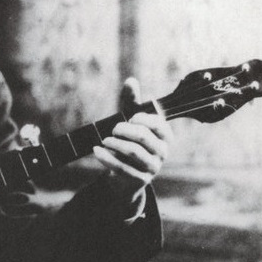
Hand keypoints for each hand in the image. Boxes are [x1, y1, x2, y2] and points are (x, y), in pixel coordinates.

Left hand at [92, 80, 171, 204]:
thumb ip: (132, 102)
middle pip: (143, 137)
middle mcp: (162, 152)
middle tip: (113, 130)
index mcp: (165, 136)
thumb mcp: (131, 122)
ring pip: (133, 152)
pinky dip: (107, 158)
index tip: (129, 118)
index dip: (141, 118)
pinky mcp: (140, 180)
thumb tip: (131, 81)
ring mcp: (152, 167)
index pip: (158, 123)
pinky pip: (122, 168)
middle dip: (124, 130)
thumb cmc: (130, 142)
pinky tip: (97, 151)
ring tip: (105, 140)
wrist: (125, 176)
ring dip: (115, 144)